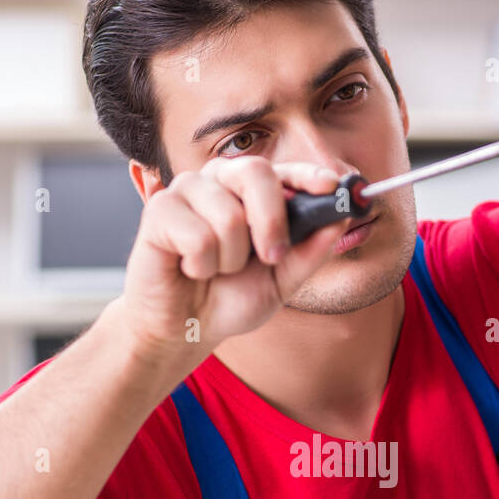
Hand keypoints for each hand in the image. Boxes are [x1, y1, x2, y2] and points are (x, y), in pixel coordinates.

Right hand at [120, 156, 350, 372]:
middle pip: (257, 172)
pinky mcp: (159, 210)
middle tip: (271, 257)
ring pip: (229, 214)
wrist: (184, 327)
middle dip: (272, 221)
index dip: (308, 174)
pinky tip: (191, 269)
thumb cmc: (229, 297)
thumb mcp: (282, 281)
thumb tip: (339, 221)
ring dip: (230, 259)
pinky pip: (198, 236)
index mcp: (252, 192)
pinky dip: (201, 265)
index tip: (332, 186)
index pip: (284, 170)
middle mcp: (221, 181)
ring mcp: (188, 191)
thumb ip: (310, 252)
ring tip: (216, 269)